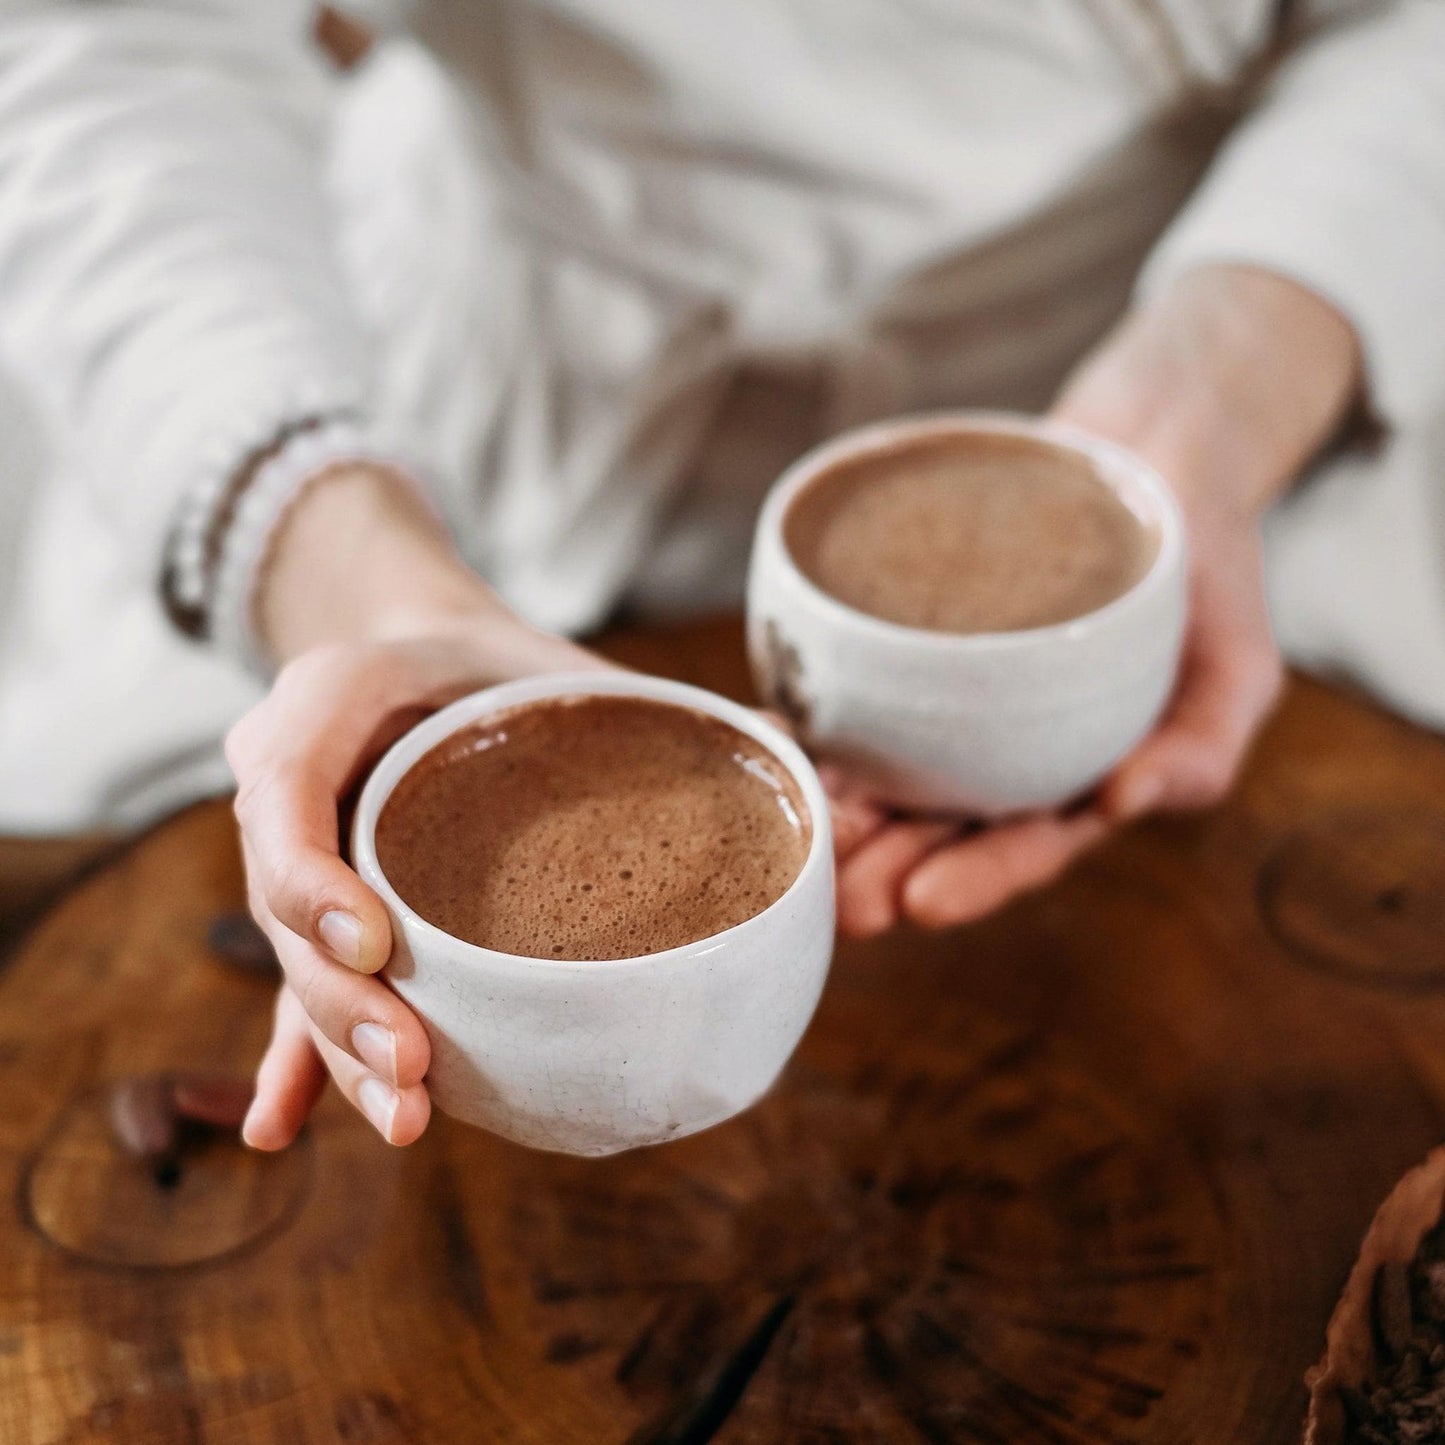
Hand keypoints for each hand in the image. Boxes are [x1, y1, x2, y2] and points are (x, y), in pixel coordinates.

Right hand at [231, 464, 609, 1148]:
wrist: (431, 658)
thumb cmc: (498, 659)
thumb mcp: (554, 654)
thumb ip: (642, 701)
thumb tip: (789, 751)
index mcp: (334, 696)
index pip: (287, 788)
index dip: (311, 877)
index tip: (377, 945)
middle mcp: (298, 784)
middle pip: (288, 909)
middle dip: (343, 1000)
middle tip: (413, 1065)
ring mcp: (304, 856)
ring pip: (300, 965)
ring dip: (340, 1051)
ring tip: (405, 1117)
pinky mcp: (325, 913)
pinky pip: (302, 987)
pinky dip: (297, 1059)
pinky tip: (286, 1131)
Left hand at [831, 264, 1361, 936]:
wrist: (1149, 457)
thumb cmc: (1205, 572)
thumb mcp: (1237, 667)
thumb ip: (1201, 748)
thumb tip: (1122, 802)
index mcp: (1077, 784)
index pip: (1025, 848)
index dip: (976, 880)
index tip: (921, 903)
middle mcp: (1004, 757)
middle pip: (937, 828)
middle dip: (883, 869)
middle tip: (836, 900)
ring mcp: (952, 703)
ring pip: (884, 770)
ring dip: (836, 808)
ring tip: (793, 837)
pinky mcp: (911, 645)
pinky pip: (857, 689)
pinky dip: (813, 716)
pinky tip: (771, 735)